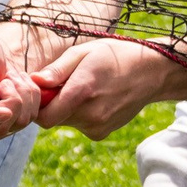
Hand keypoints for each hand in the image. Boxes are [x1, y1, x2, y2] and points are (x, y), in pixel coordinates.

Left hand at [31, 39, 184, 140]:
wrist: (152, 71)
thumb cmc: (114, 56)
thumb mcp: (83, 52)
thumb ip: (57, 69)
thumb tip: (35, 81)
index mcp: (82, 92)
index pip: (44, 117)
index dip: (37, 106)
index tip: (42, 91)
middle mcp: (90, 115)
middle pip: (53, 119)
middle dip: (52, 104)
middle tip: (64, 85)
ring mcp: (98, 127)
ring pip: (66, 122)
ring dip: (67, 109)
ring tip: (85, 88)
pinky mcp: (102, 133)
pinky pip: (79, 126)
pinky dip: (80, 114)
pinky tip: (95, 98)